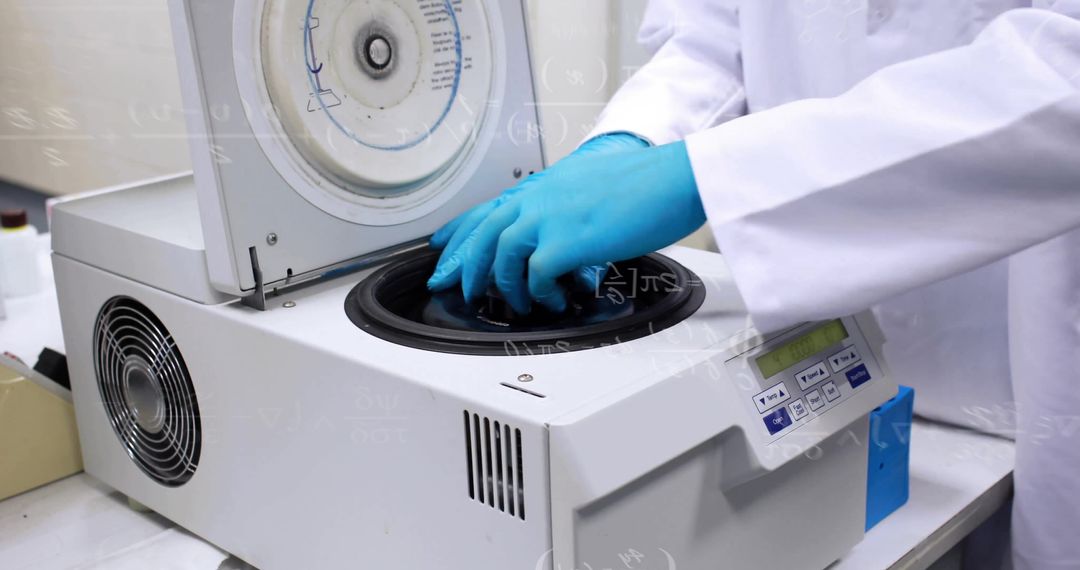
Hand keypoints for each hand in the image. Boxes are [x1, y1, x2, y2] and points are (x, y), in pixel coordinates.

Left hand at [428, 133, 647, 295]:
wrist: (675, 177)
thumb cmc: (650, 183)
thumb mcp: (596, 185)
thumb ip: (570, 204)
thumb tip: (567, 231)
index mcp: (546, 185)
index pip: (489, 207)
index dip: (460, 230)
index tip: (440, 247)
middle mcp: (540, 197)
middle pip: (483, 233)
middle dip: (467, 266)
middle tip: (463, 290)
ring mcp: (550, 218)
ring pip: (500, 256)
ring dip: (505, 286)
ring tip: (517, 304)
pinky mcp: (567, 241)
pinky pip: (534, 276)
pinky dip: (540, 294)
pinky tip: (552, 300)